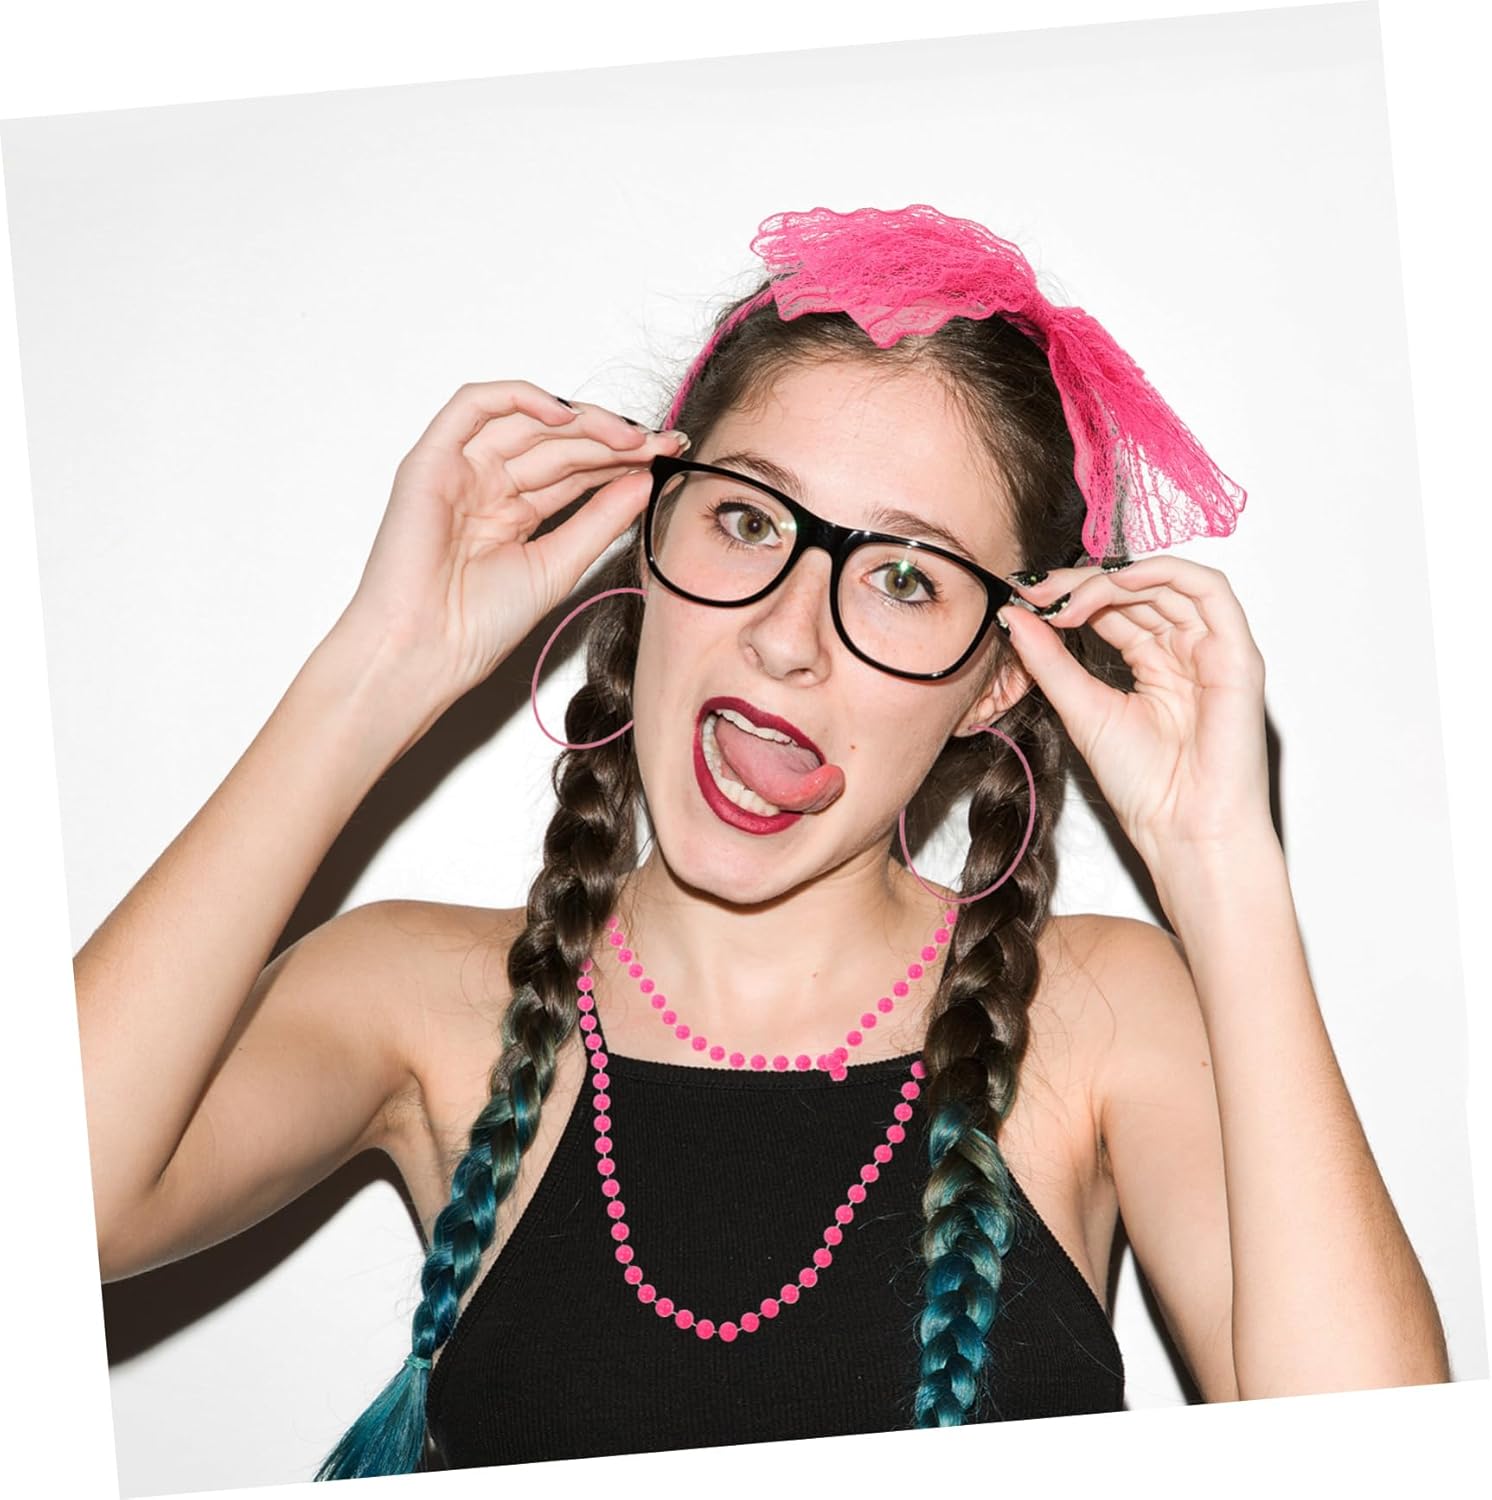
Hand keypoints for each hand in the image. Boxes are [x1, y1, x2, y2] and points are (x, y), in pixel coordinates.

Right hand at [343, 380, 686, 704]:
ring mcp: (458, 470)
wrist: (426, 651)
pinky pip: (473, 406)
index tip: (666, 457)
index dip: (621, 459)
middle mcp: (486, 486)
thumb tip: (644, 481)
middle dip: (611, 439)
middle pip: (556, 442)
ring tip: (627, 437)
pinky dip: (520, 399)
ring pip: (526, 421)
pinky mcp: (430, 459)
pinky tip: (566, 415)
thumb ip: (601, 520)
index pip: (575, 470)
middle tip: (657, 444)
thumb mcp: (559, 565)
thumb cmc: (476, 625)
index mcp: (513, 513)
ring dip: (580, 422)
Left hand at [997, 557, 1272, 868]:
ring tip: (1067, 597)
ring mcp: (1214, 650)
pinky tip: (1118, 581)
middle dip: (1083, 583)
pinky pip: (1210, 591)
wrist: (1182, 829)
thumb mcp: (1081, 709)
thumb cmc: (1145, 786)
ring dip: (1113, 579)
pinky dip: (1164, 573)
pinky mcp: (1238, 655)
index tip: (1027, 599)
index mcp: (1154, 664)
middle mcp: (1186, 652)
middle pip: (1138, 589)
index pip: (1113, 607)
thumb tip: (1016, 617)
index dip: (1070, 595)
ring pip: (1168, 583)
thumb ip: (1050, 661)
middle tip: (1038, 592)